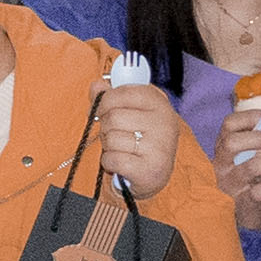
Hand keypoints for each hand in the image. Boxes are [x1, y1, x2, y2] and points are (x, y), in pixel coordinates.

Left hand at [97, 82, 180, 197]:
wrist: (154, 175)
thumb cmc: (139, 140)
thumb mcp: (129, 113)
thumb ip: (111, 97)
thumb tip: (96, 85)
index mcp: (160, 104)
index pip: (123, 92)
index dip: (105, 101)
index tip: (103, 110)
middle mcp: (164, 123)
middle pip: (113, 117)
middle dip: (106, 128)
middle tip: (116, 135)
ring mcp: (159, 147)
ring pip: (111, 139)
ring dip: (108, 147)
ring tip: (121, 150)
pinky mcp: (150, 169)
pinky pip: (112, 159)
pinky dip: (109, 163)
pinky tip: (121, 164)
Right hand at [213, 95, 260, 217]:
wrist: (245, 216)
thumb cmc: (255, 180)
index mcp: (226, 148)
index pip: (228, 124)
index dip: (248, 116)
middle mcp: (223, 164)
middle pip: (232, 143)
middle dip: (260, 138)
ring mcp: (231, 184)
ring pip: (251, 167)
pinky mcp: (242, 202)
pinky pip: (259, 191)